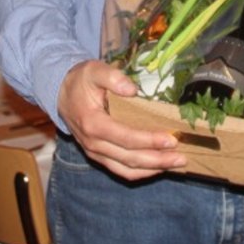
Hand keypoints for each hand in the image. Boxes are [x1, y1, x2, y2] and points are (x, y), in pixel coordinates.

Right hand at [57, 59, 185, 180]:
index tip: (171, 139)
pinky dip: (141, 172)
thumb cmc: (81, 81)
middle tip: (181, 157)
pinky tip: (159, 167)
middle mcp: (93, 144)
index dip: (149, 141)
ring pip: (126, 170)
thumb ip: (112, 77)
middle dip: (158, 160)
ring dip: (153, 170)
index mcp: (92, 123)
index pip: (125, 138)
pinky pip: (121, 170)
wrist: (61, 94)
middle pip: (129, 158)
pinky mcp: (99, 157)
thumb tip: (132, 89)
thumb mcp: (94, 70)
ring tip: (176, 164)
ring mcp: (95, 153)